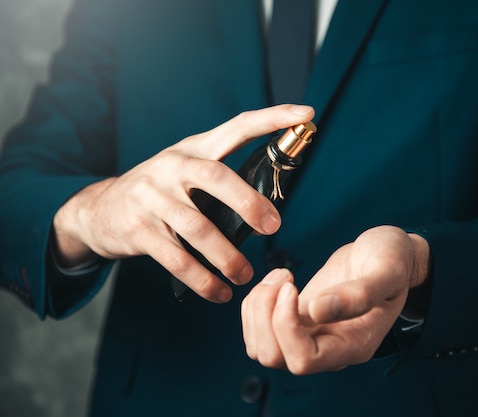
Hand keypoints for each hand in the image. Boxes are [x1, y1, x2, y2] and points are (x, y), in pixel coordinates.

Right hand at [52, 104, 314, 302]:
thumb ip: (221, 183)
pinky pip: (176, 259)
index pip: (237, 127)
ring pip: (197, 227)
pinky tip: (219, 293)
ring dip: (227, 257)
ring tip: (245, 275)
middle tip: (274, 228)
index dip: (271, 119)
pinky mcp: (138, 229)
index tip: (305, 114)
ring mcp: (152, 197)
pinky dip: (202, 280)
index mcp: (194, 149)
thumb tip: (268, 211)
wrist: (99, 210)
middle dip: (249, 203)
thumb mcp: (187, 174)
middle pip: (216, 178)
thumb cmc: (161, 193)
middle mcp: (173, 166)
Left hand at [241, 225, 429, 374]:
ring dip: (257, 309)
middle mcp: (328, 349)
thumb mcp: (387, 270)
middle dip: (265, 316)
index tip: (292, 287)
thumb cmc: (393, 261)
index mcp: (353, 345)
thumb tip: (317, 310)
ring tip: (281, 275)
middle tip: (284, 277)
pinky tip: (277, 280)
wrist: (388, 255)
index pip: (303, 360)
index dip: (286, 326)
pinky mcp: (297, 321)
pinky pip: (260, 330)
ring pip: (261, 347)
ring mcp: (310, 336)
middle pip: (274, 357)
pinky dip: (256, 305)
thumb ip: (360, 293)